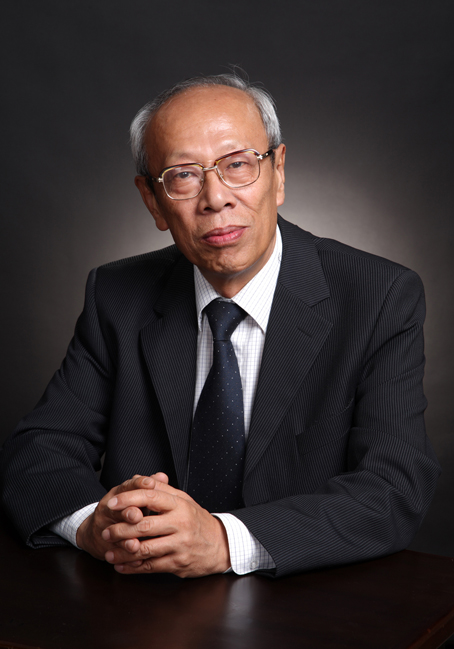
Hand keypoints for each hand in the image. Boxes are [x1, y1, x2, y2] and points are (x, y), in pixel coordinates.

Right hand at [76, 474, 161, 560]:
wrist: (97, 532)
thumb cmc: (124, 511)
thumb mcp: (135, 497)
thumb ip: (150, 488)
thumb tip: (163, 476)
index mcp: (118, 494)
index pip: (127, 485)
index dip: (139, 484)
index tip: (151, 484)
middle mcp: (108, 508)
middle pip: (118, 509)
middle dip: (128, 513)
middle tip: (138, 516)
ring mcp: (104, 528)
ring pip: (114, 533)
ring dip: (126, 540)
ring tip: (135, 545)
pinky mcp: (104, 546)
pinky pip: (114, 553)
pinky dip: (126, 558)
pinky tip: (136, 562)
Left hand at [101, 475, 230, 577]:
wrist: (220, 545)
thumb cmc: (197, 520)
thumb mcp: (183, 500)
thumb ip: (162, 489)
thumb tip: (140, 478)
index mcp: (179, 504)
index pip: (150, 496)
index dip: (129, 499)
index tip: (112, 503)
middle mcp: (180, 523)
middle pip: (144, 525)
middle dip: (121, 529)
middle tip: (105, 532)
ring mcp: (180, 544)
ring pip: (145, 548)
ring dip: (123, 551)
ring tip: (108, 552)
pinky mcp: (178, 563)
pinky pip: (151, 566)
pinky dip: (133, 567)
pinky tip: (121, 566)